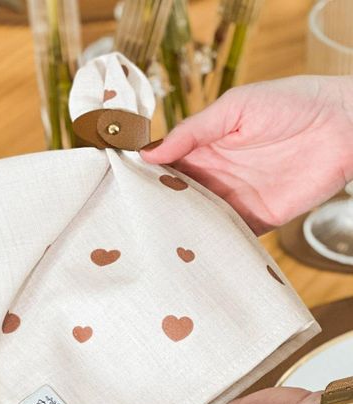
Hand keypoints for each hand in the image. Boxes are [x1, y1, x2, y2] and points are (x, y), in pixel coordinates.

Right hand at [141, 76, 352, 234]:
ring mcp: (232, 200)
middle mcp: (213, 176)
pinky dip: (210, 245)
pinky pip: (227, 237)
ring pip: (196, 220)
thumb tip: (148, 154)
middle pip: (174, 199)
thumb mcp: (236, 106)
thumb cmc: (293, 102)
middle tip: (131, 224)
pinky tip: (189, 252)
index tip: (121, 191)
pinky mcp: (255, 220)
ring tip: (152, 244)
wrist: (347, 125)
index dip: (144, 179)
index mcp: (203, 148)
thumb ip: (193, 131)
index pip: (164, 167)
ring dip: (178, 230)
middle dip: (155, 210)